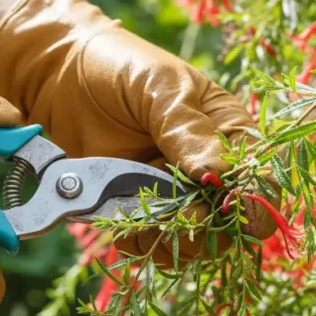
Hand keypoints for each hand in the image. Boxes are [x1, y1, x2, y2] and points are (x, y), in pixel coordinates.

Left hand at [0, 0, 277, 265]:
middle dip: (203, 225)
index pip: (258, 178)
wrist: (57, 80)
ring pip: (193, 244)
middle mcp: (208, 173)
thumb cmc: (118, 68)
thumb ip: (188, 129)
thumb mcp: (159, 86)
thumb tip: (216, 176)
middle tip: (176, 215)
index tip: (230, 212)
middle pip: (228, 223)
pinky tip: (123, 224)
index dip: (252, 202)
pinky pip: (154, 247)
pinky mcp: (141, 215)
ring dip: (170, 240)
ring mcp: (174, 198)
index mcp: (229, 134)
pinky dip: (141, 243)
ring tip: (141, 217)